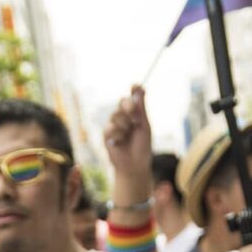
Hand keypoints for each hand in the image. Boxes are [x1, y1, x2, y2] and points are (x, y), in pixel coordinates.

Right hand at [103, 84, 155, 207]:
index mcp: (134, 114)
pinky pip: (109, 127)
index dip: (134, 91)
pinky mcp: (106, 135)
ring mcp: (114, 126)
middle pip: (122, 102)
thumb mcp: (144, 126)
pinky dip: (117, 134)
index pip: (133, 98)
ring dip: (124, 124)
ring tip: (128, 134)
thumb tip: (140, 88)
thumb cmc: (142, 147)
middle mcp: (123, 117)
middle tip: (133, 112)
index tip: (136, 86)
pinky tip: (120, 141)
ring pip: (115, 115)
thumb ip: (141, 108)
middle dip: (128, 106)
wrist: (135, 165)